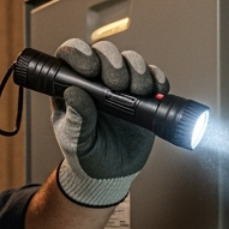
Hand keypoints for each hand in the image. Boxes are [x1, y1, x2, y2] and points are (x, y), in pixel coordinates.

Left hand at [49, 38, 166, 206]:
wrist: (110, 175)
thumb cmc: (86, 157)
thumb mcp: (75, 141)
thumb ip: (76, 118)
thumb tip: (73, 93)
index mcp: (72, 86)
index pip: (71, 55)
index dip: (80, 53)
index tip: (89, 68)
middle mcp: (96, 81)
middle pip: (104, 53)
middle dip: (113, 62)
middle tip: (117, 83)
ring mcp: (121, 86)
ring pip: (130, 60)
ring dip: (136, 69)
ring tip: (137, 90)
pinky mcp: (142, 96)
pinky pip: (152, 77)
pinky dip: (156, 79)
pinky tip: (155, 90)